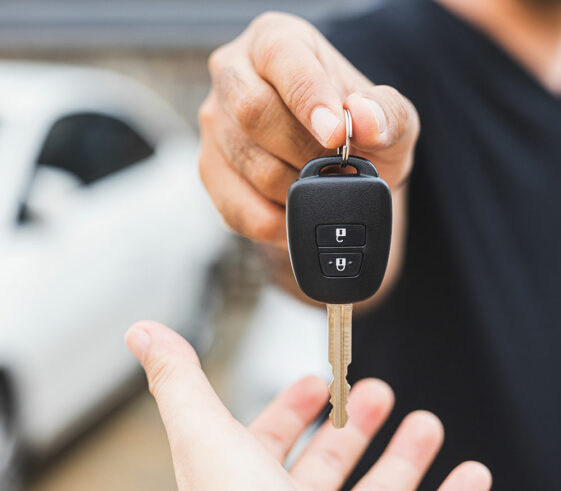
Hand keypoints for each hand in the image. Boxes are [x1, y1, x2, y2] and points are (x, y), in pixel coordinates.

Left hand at [126, 321, 491, 489]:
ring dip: (407, 454)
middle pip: (328, 462)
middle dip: (356, 421)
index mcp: (247, 483)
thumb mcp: (208, 443)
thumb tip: (142, 332)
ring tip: (427, 423)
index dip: (293, 406)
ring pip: (378, 490)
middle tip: (377, 392)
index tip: (317, 382)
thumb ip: (180, 384)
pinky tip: (471, 476)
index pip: (269, 437)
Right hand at [198, 12, 417, 246]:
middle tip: (336, 167)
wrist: (332, 165)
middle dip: (305, 150)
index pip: (281, 57)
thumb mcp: (389, 116)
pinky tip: (298, 209)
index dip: (309, 97)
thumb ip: (387, 113)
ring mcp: (215, 125)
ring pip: (250, 164)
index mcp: (276, 40)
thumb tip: (364, 118)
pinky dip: (278, 220)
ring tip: (320, 184)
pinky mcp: (209, 170)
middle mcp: (233, 74)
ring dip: (296, 187)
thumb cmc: (356, 130)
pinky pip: (239, 207)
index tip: (337, 136)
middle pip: (253, 111)